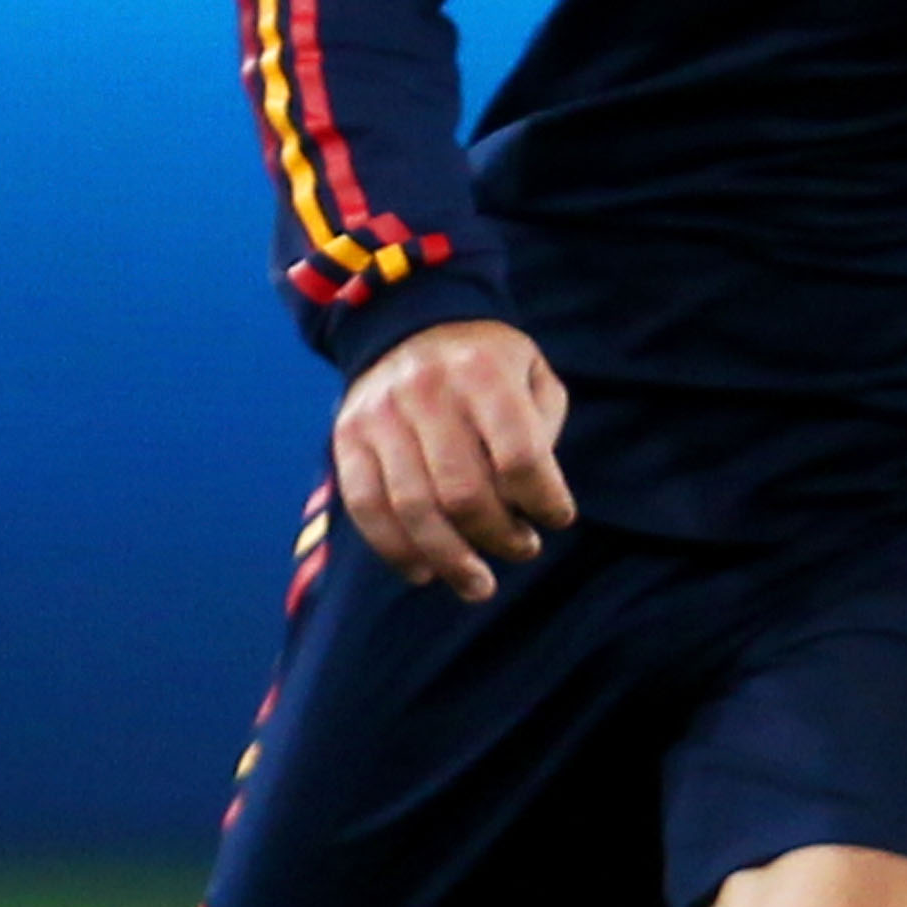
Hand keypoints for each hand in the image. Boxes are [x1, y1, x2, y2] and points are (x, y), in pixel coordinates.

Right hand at [332, 320, 572, 597]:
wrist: (410, 323)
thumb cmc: (488, 365)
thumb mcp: (532, 373)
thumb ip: (542, 431)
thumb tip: (529, 504)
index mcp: (482, 370)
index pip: (518, 455)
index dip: (544, 500)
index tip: (558, 518)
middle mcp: (425, 389)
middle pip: (464, 492)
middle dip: (500, 537)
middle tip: (523, 548)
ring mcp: (379, 414)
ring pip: (414, 509)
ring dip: (451, 560)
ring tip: (479, 584)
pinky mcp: (348, 437)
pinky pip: (367, 507)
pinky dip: (397, 550)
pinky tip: (426, 573)